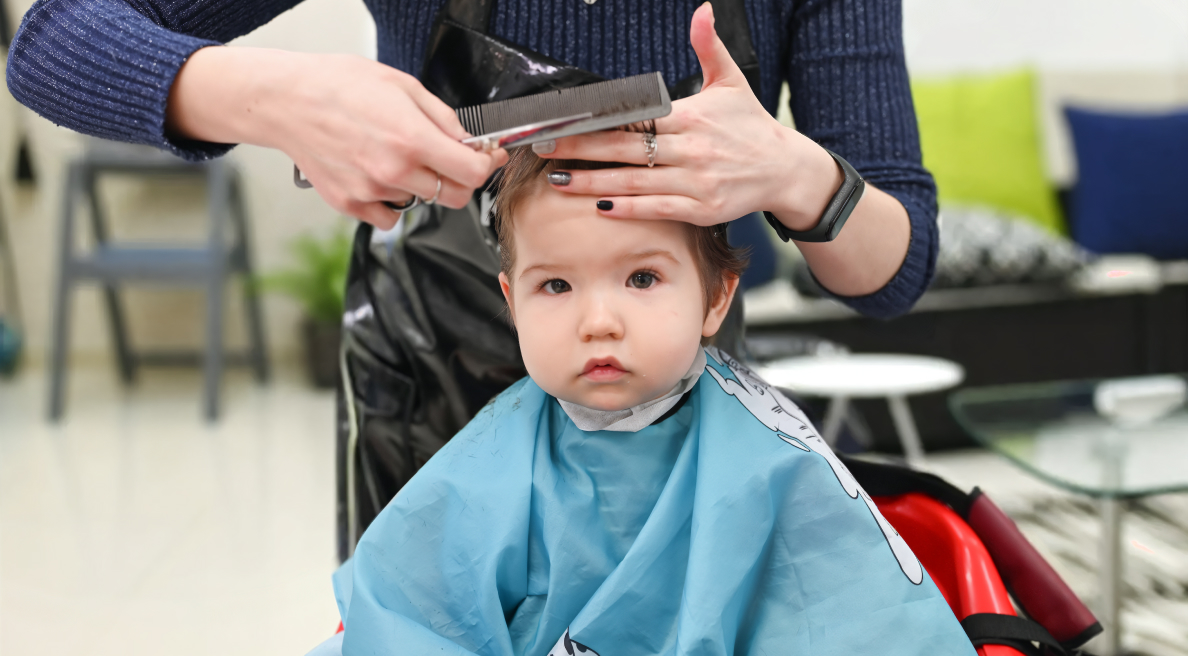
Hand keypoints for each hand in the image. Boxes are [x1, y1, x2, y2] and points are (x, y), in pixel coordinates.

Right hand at [168, 49, 507, 228]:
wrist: (288, 101)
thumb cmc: (339, 85)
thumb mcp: (403, 86)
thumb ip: (442, 118)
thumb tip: (468, 141)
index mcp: (412, 139)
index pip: (472, 173)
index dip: (485, 165)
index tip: (485, 157)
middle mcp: (394, 171)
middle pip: (453, 196)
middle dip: (458, 179)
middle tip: (446, 159)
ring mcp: (371, 192)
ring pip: (420, 203)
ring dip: (420, 185)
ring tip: (396, 156)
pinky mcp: (351, 205)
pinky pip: (389, 216)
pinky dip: (391, 201)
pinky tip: (378, 175)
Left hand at [536, 3, 838, 228]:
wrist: (785, 170)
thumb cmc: (751, 126)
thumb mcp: (732, 82)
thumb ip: (709, 46)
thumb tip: (703, 9)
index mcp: (692, 117)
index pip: (636, 116)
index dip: (598, 119)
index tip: (565, 119)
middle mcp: (692, 150)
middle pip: (625, 150)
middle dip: (581, 149)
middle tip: (545, 148)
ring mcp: (696, 183)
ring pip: (634, 183)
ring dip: (593, 183)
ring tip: (559, 179)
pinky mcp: (702, 210)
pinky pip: (656, 209)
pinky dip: (627, 209)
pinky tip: (599, 206)